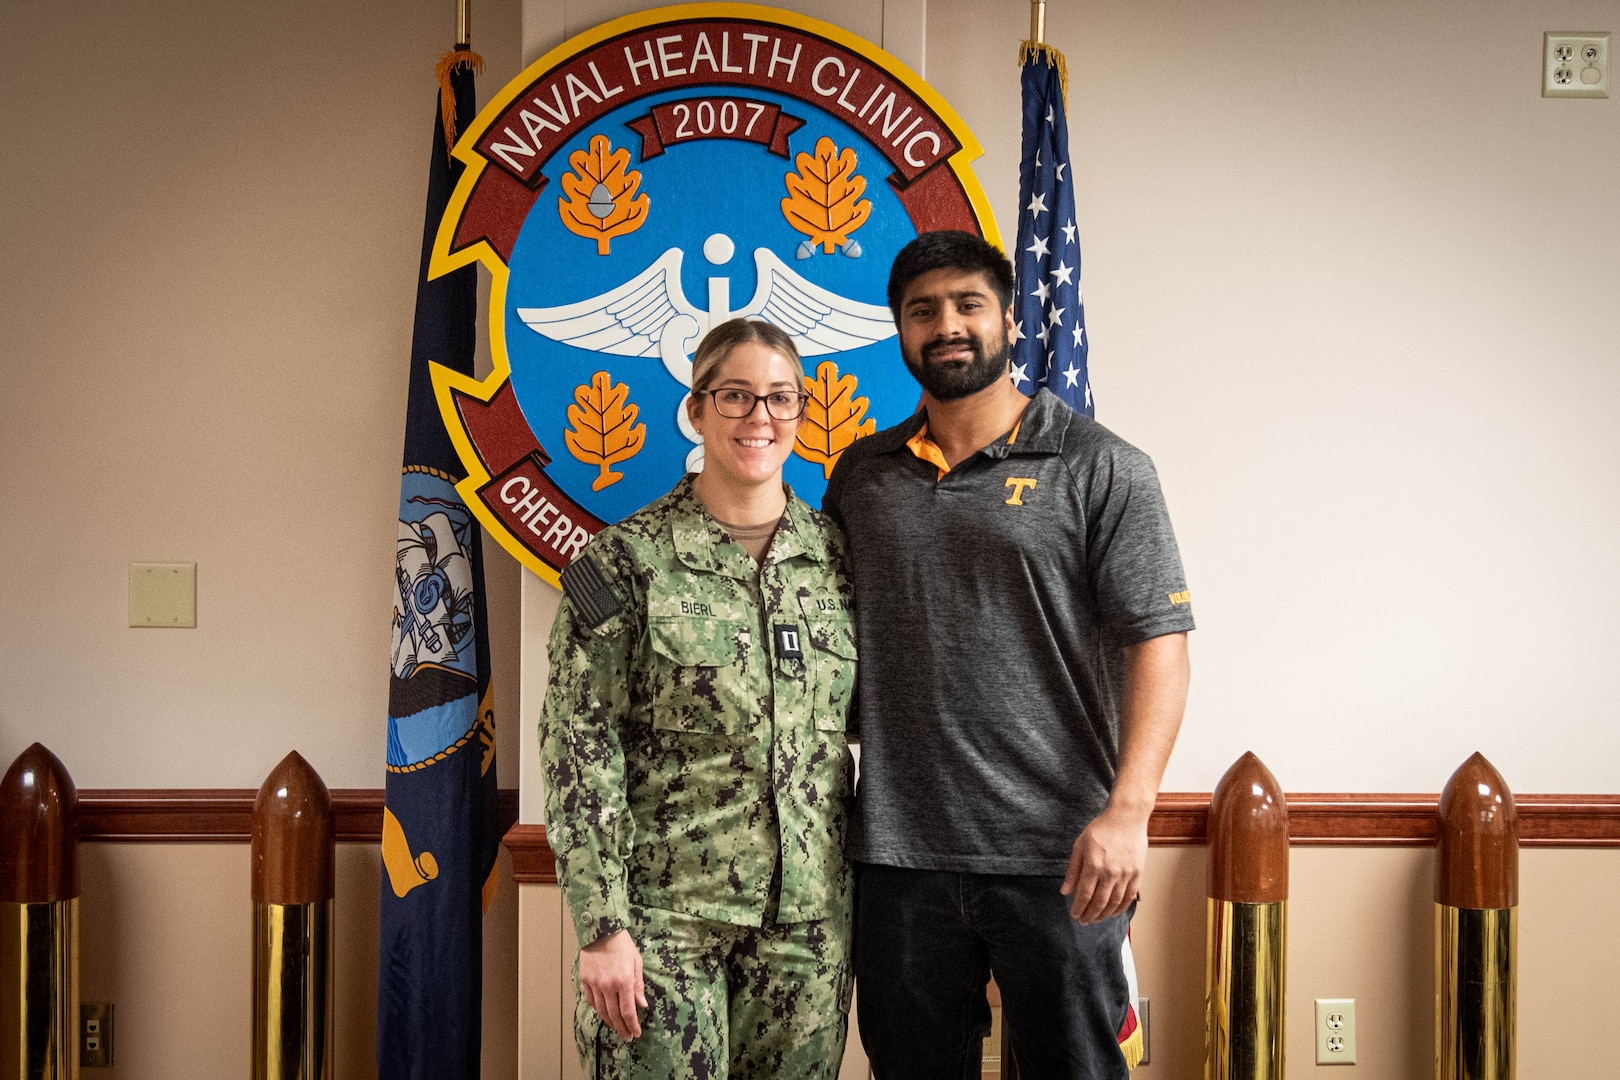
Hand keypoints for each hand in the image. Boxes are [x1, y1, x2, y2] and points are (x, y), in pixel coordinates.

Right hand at [579, 929, 647, 1039]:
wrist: (601, 930)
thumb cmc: (622, 944)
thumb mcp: (636, 962)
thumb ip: (638, 985)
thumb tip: (642, 1004)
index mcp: (624, 981)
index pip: (628, 1011)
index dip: (632, 1025)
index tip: (636, 1033)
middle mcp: (608, 985)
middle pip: (614, 1014)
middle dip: (622, 1028)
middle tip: (627, 1036)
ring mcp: (595, 983)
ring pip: (602, 1010)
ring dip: (610, 1022)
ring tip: (617, 1028)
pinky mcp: (585, 980)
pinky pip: (591, 1000)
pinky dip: (598, 1009)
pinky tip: (604, 1014)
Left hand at [1060, 805, 1147, 923]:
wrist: (1126, 818)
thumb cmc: (1101, 829)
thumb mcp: (1080, 846)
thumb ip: (1073, 870)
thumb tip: (1065, 891)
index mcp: (1094, 865)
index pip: (1084, 894)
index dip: (1079, 908)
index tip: (1074, 915)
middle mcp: (1110, 872)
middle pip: (1099, 902)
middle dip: (1089, 915)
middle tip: (1083, 921)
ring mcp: (1126, 874)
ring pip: (1114, 903)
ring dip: (1104, 914)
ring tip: (1096, 919)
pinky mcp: (1137, 873)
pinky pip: (1129, 897)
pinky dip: (1121, 908)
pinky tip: (1113, 912)